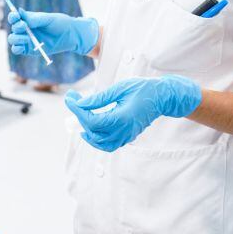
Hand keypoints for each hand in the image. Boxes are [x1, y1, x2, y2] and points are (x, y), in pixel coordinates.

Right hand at [7, 10, 98, 56]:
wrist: (70, 36)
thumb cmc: (60, 24)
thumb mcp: (48, 19)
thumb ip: (34, 19)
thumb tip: (20, 12)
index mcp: (28, 19)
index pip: (15, 17)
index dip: (13, 16)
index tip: (16, 16)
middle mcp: (25, 29)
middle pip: (13, 28)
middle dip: (16, 27)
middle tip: (24, 26)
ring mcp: (26, 40)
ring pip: (12, 39)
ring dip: (16, 38)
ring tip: (26, 38)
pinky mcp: (29, 50)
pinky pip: (17, 50)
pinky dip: (16, 48)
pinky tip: (22, 46)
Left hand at [65, 75, 201, 151]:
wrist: (162, 97)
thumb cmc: (143, 89)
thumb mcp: (119, 88)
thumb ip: (99, 98)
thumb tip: (80, 103)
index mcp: (123, 117)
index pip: (92, 120)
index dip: (77, 110)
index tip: (70, 98)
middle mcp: (125, 130)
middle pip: (94, 132)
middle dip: (80, 116)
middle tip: (74, 100)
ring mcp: (127, 135)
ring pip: (101, 143)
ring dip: (88, 132)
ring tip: (80, 116)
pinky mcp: (129, 137)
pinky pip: (110, 144)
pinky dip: (98, 139)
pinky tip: (92, 127)